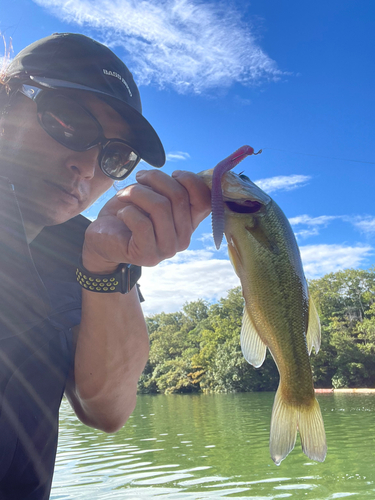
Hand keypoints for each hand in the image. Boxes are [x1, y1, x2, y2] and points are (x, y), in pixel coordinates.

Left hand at [82, 170, 210, 272]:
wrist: (103, 238)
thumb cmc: (130, 213)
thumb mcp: (153, 197)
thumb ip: (170, 190)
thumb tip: (180, 176)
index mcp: (189, 223)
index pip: (205, 200)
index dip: (190, 180)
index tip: (173, 174)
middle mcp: (183, 239)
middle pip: (179, 197)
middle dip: (156, 179)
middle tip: (139, 178)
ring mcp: (167, 250)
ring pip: (160, 207)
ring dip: (137, 192)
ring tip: (124, 194)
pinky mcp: (148, 255)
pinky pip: (142, 223)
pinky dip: (128, 211)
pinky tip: (122, 214)